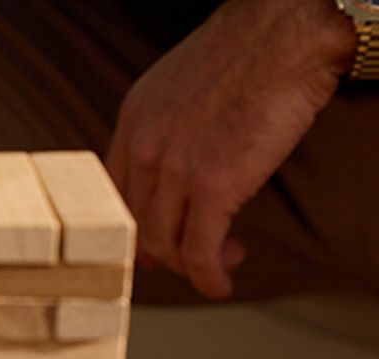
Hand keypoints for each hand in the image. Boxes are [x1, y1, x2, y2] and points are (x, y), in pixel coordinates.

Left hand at [106, 0, 354, 297]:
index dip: (133, 230)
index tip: (155, 245)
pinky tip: (222, 283)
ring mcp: (175, 169)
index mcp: (133, 121)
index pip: (112, 197)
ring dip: (194, 264)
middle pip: (138, 227)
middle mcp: (145, 147)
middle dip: (168, 251)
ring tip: (226, 258)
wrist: (292, 29)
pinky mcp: (213, 186)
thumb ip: (166, 132)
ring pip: (165, 245)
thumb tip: (174, 182)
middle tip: (201, 254)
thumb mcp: (183, 88)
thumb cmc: (253, 53)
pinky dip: (210, 277)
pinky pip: (200, 253)